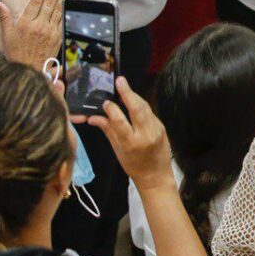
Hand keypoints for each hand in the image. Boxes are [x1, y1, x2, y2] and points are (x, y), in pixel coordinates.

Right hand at [0, 0, 70, 68]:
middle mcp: (39, 25)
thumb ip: (4, 17)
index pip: (36, 2)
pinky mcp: (58, 36)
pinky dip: (66, 7)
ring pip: (58, 8)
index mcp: (25, 23)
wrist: (29, 71)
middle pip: (50, 2)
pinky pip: (63, 18)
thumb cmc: (16, 52)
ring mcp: (50, 30)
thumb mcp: (7, 35)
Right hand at [79, 76, 174, 191]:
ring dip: (134, 96)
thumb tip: (93, 118)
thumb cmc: (133, 166)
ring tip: (124, 87)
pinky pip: (150, 112)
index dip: (112, 109)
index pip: (120, 121)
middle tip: (120, 80)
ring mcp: (156, 129)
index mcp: (131, 143)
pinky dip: (141, 105)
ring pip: (145, 107)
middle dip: (128, 92)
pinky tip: (133, 100)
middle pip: (136, 108)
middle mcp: (145, 134)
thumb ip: (108, 131)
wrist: (156, 175)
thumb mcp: (118, 151)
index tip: (105, 102)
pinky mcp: (161, 126)